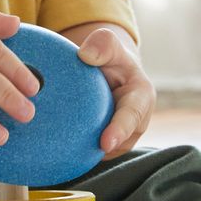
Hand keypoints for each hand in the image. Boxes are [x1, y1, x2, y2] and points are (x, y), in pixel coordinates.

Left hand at [75, 27, 155, 158]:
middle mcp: (136, 120)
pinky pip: (94, 150)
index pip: (133, 116)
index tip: (106, 142)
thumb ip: (102, 44)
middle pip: (123, 140)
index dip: (121, 130)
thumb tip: (85, 55)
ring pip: (108, 150)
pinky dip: (79, 153)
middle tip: (86, 156)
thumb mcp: (108, 44)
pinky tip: (59, 153)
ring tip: (68, 156)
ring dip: (91, 154)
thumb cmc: (108, 55)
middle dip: (107, 150)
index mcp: (141, 96)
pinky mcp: (107, 140)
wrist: (107, 70)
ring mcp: (123, 134)